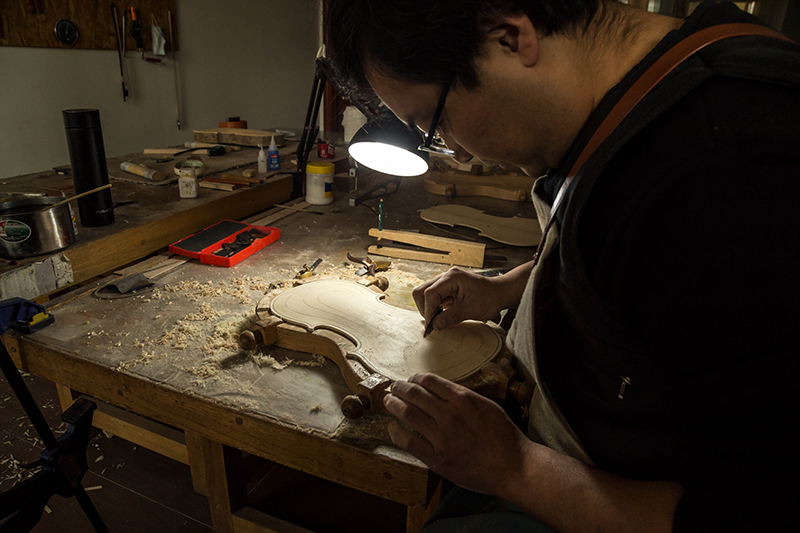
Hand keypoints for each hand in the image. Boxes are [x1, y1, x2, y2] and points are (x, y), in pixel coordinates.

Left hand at [383, 373, 529, 495]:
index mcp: (463, 399)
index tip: (410, 380)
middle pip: (415, 395)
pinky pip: (410, 442)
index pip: (431, 381)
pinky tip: (391, 427)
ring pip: (409, 414)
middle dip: (400, 388)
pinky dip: (396, 433)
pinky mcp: (438, 458)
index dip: (416, 378)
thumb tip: (442, 391)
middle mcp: (450, 415)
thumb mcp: (487, 406)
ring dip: (394, 405)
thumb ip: (464, 398)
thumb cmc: (504, 436)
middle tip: (394, 387)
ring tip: (388, 401)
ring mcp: (442, 437)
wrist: (512, 466)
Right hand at [412, 267, 506, 331]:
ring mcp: (444, 282)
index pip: (430, 293)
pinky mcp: (446, 290)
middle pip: (422, 291)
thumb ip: (452, 316)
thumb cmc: (490, 298)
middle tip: (433, 324)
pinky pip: (433, 298)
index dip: (429, 310)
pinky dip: (434, 309)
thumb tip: (435, 326)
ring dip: (428, 309)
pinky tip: (442, 317)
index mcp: (452, 277)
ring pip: (424, 295)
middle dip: (425, 309)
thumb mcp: (472, 309)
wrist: (499, 293)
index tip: (432, 326)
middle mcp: (445, 277)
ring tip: (438, 321)